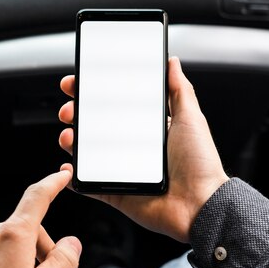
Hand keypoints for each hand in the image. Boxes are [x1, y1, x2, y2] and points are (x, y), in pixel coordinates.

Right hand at [58, 57, 228, 242]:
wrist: (200, 204)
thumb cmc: (200, 163)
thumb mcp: (191, 118)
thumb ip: (179, 89)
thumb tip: (172, 62)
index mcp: (146, 129)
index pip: (113, 105)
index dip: (93, 94)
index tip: (78, 83)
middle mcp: (130, 147)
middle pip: (93, 126)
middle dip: (75, 114)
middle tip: (70, 109)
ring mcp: (120, 169)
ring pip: (85, 152)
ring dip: (70, 141)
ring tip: (68, 136)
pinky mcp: (114, 192)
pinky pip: (87, 184)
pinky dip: (74, 177)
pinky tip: (69, 166)